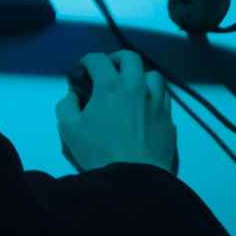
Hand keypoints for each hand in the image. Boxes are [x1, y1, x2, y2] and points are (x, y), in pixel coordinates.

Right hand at [55, 50, 177, 174]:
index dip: (87, 61)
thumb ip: (66, 106)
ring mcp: (157, 102)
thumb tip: (73, 97)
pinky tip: (146, 109)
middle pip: (130, 58)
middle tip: (108, 71)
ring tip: (133, 88)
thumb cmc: (99, 152)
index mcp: (110, 85)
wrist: (134, 178)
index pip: (98, 59)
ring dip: (140, 76)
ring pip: (153, 75)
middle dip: (116, 60)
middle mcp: (136, 87)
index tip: (82, 70)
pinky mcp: (168, 119)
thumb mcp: (69, 129)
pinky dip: (153, 97)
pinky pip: (163, 98)